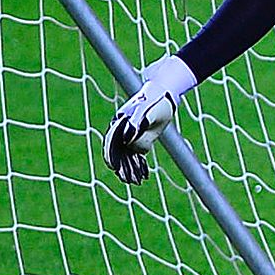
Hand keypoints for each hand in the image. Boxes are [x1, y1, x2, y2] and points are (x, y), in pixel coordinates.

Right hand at [102, 55, 197, 183]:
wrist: (163, 93)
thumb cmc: (156, 101)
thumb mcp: (149, 112)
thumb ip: (138, 125)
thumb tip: (127, 140)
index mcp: (121, 121)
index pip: (111, 141)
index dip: (111, 155)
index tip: (114, 167)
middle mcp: (122, 129)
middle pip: (118, 150)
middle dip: (121, 165)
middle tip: (126, 179)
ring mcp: (129, 134)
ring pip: (127, 154)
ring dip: (130, 168)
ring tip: (135, 181)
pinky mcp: (139, 137)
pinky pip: (135, 153)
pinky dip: (138, 163)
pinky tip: (143, 174)